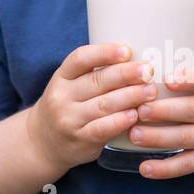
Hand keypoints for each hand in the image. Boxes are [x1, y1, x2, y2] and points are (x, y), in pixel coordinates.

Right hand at [26, 42, 160, 170]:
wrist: (43, 143)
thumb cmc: (67, 107)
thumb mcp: (69, 85)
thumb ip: (93, 74)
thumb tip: (134, 60)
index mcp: (61, 77)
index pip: (80, 59)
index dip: (104, 52)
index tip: (126, 50)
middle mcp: (62, 96)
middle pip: (97, 81)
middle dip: (126, 74)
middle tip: (148, 71)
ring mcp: (69, 119)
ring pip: (103, 104)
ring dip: (130, 97)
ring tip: (150, 91)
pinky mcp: (79, 139)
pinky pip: (103, 128)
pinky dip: (121, 120)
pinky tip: (135, 114)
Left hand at [128, 64, 193, 180]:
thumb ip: (193, 81)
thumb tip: (145, 68)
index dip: (190, 79)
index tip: (168, 79)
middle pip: (193, 110)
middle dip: (164, 110)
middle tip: (138, 109)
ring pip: (186, 138)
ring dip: (158, 137)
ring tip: (134, 134)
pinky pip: (187, 165)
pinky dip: (165, 168)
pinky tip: (145, 168)